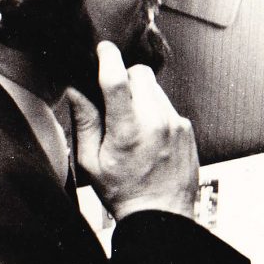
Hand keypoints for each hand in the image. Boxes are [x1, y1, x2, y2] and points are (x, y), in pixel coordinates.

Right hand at [65, 41, 198, 220]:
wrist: (161, 215)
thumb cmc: (122, 192)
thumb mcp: (91, 162)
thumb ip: (84, 121)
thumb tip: (76, 89)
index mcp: (128, 130)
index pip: (118, 80)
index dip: (108, 58)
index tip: (102, 49)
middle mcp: (156, 121)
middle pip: (141, 73)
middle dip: (125, 78)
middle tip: (115, 100)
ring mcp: (176, 123)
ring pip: (155, 87)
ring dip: (140, 95)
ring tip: (131, 124)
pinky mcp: (187, 126)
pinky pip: (167, 104)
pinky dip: (155, 110)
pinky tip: (147, 134)